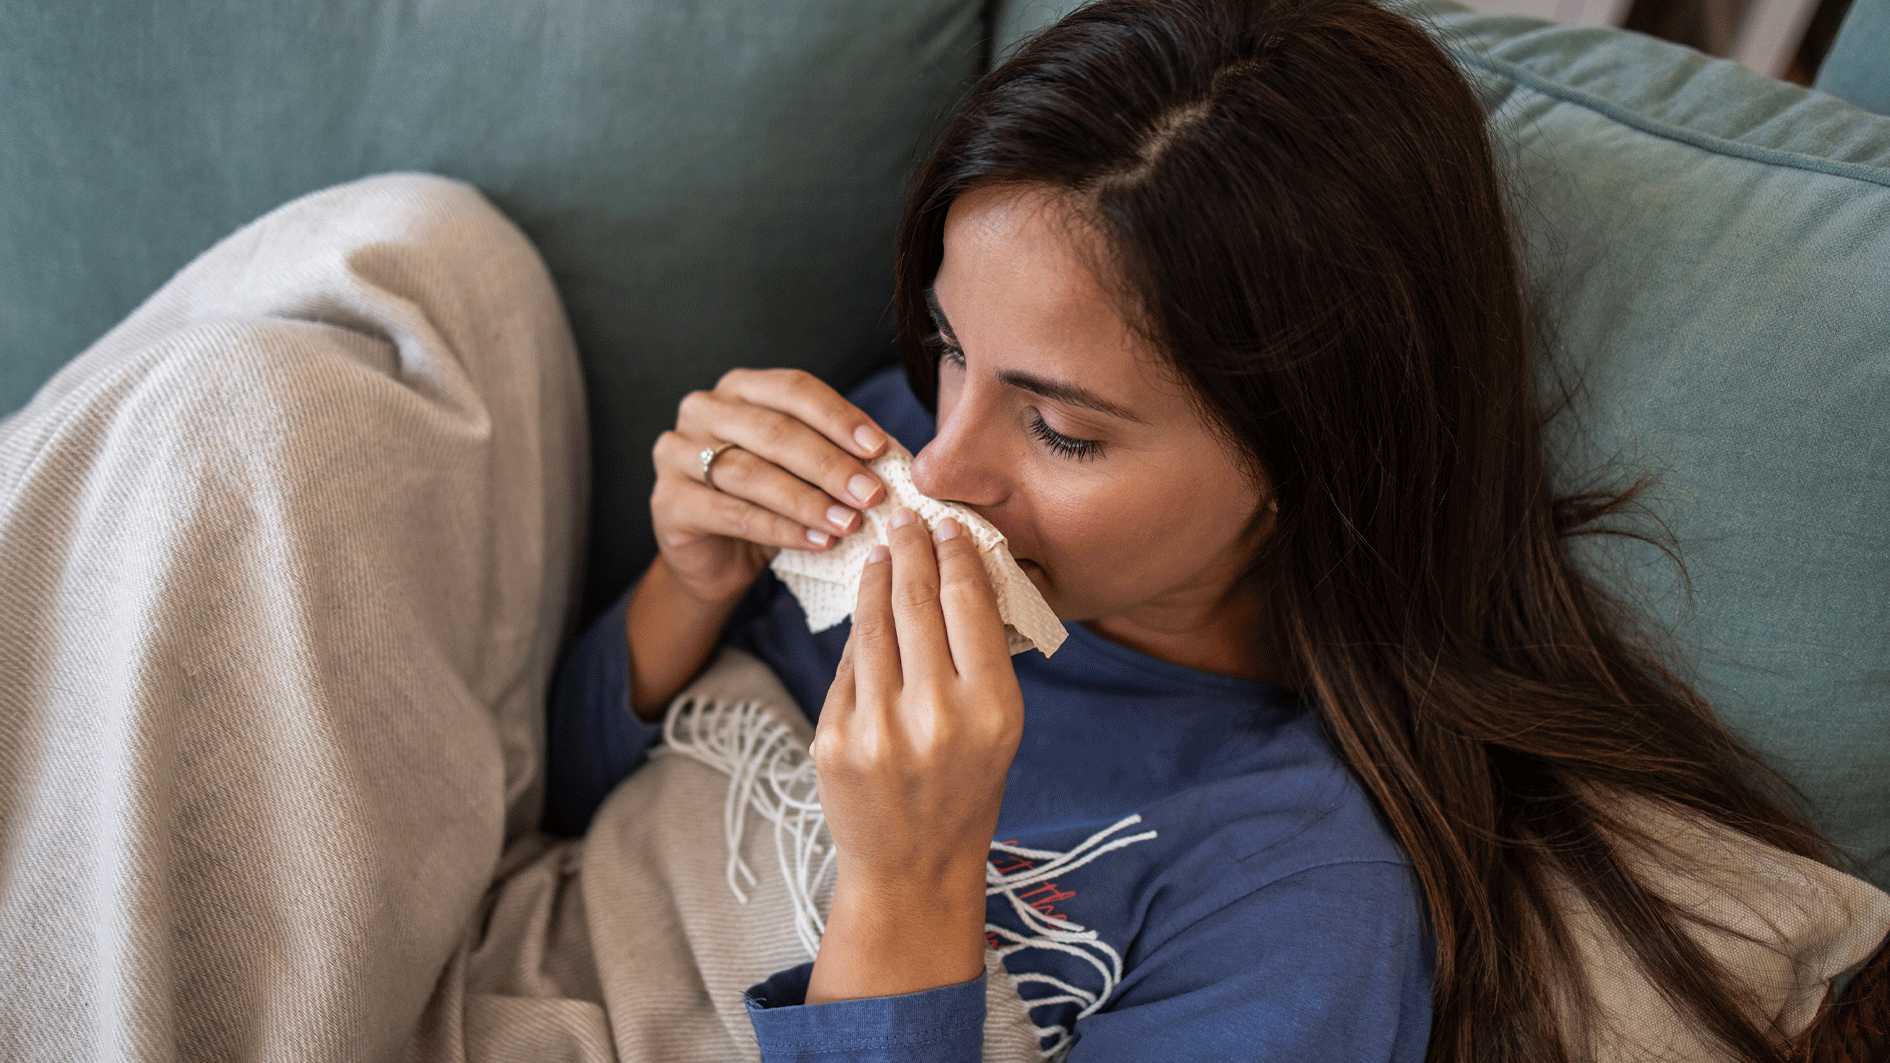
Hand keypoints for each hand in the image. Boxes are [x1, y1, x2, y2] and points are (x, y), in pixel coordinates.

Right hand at [650, 368, 888, 606]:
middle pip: (775, 432)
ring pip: (753, 474)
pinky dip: (782, 530)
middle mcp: (702, 410)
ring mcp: (677, 453)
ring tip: (849, 522)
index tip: (879, 447)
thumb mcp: (801, 469)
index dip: (839, 417)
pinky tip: (819, 542)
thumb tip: (889, 457)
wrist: (713, 559)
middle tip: (872, 493)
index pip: (794, 389)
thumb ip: (833, 453)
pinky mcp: (668, 501)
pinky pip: (734, 514)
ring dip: (809, 501)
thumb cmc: (766, 503)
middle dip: (830, 465)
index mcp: (739, 388)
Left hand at [806, 510, 1024, 1002]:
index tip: (949, 525)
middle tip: (906, 517)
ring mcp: (878, 729)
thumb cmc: (965, 790)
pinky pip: (847, 666)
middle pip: (917, 603)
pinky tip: (863, 606)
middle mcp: (936, 715)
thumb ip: (981, 659)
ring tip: (881, 550)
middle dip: (910, 550)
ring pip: (873, 625)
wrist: (913, 868)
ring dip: (876, 578)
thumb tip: (956, 575)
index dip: (956, 556)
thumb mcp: (999, 727)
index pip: (969, 606)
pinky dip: (858, 631)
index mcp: (991, 709)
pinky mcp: (834, 740)